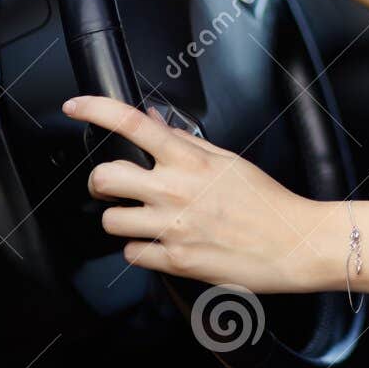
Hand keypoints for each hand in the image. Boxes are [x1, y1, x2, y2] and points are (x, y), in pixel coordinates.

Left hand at [61, 94, 338, 293]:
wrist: (292, 243)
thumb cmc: (267, 202)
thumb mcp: (229, 160)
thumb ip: (187, 142)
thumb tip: (156, 122)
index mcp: (191, 160)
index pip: (133, 123)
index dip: (96, 110)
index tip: (76, 106)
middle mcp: (175, 190)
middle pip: (104, 177)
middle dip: (100, 181)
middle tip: (110, 185)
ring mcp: (171, 227)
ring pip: (110, 220)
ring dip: (121, 218)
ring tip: (143, 218)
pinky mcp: (173, 261)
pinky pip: (131, 253)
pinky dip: (140, 249)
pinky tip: (160, 242)